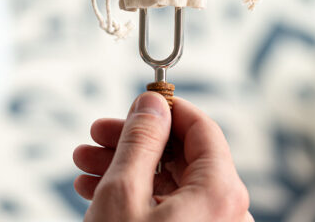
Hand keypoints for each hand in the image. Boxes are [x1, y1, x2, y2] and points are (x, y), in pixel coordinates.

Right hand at [73, 92, 253, 221]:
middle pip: (183, 157)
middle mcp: (227, 213)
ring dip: (127, 169)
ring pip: (172, 185)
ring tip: (86, 164)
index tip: (138, 103)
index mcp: (221, 193)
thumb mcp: (123, 194)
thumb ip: (141, 140)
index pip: (201, 127)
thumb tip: (152, 104)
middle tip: (99, 134)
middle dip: (134, 142)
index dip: (165, 108)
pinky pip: (171, 211)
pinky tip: (98, 189)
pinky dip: (138, 197)